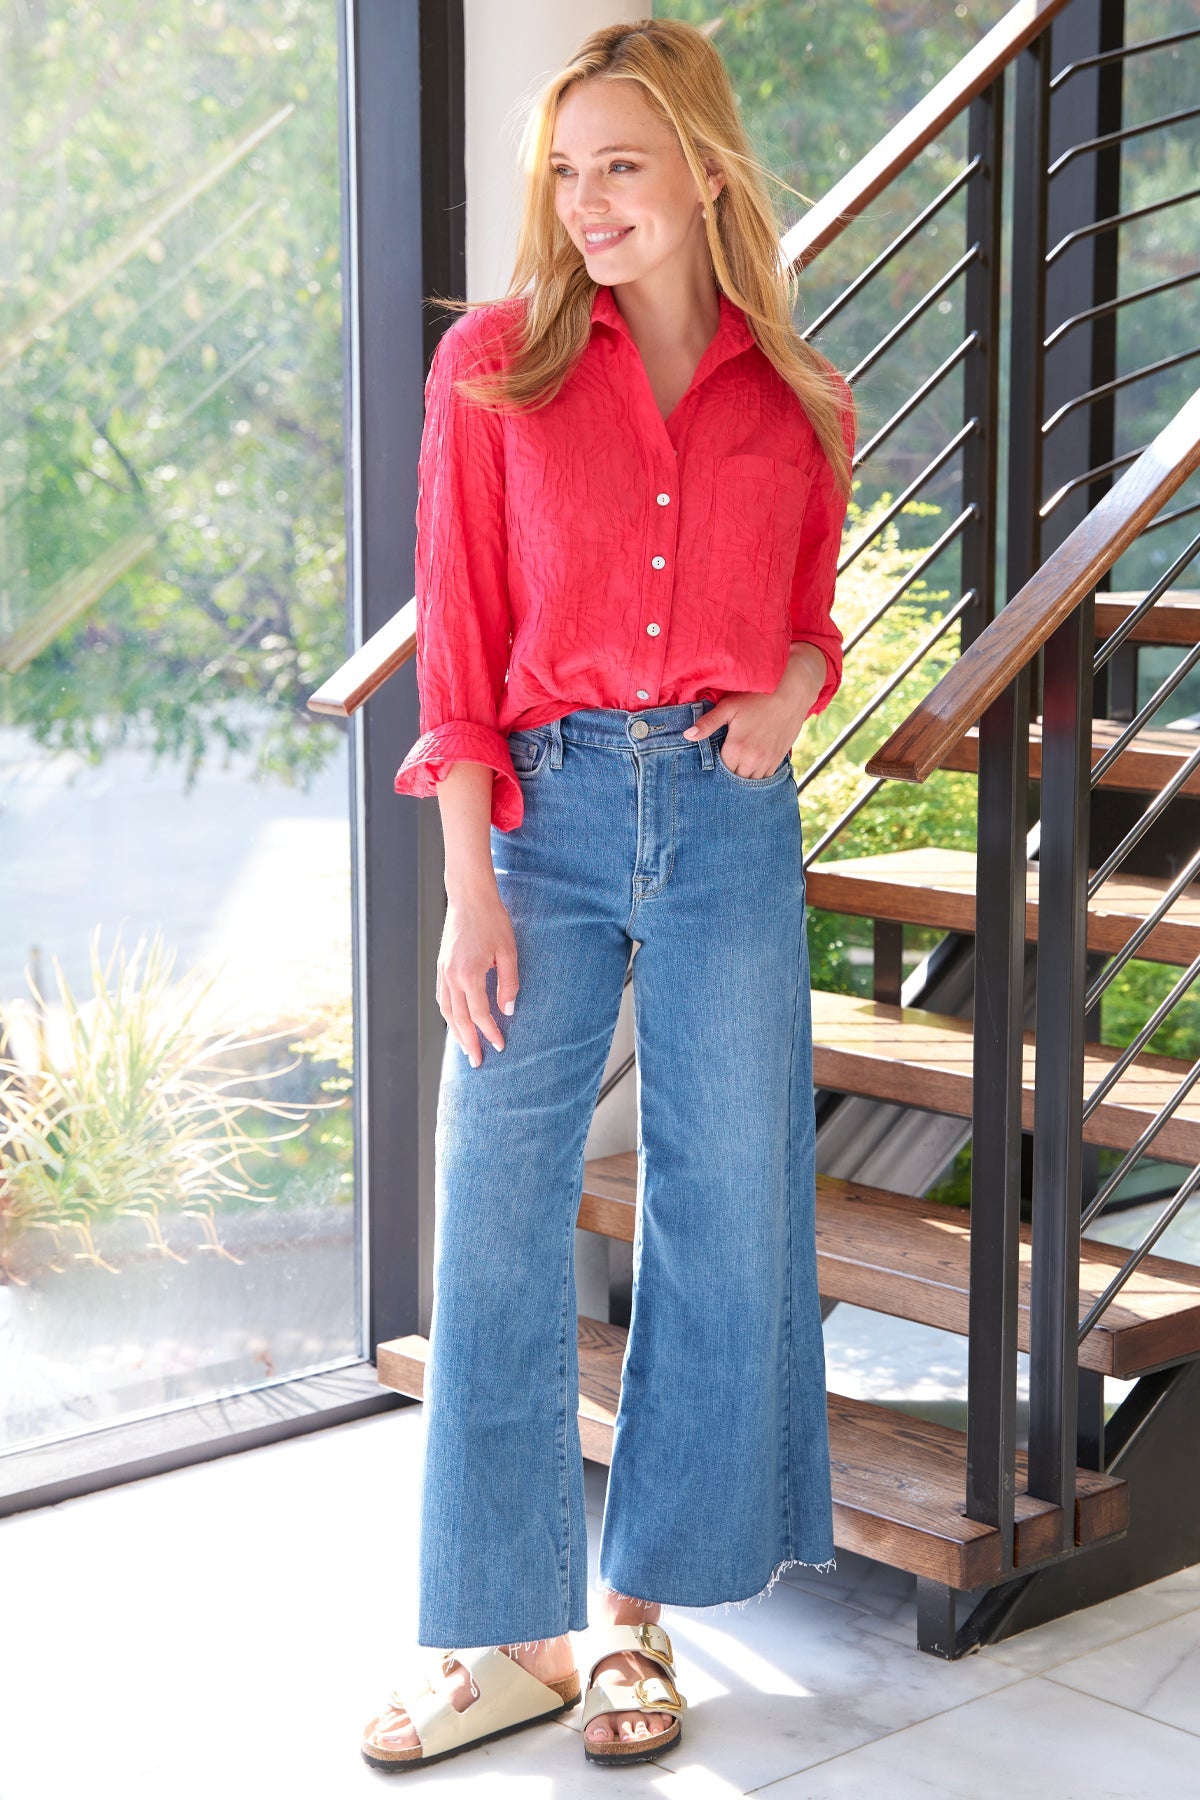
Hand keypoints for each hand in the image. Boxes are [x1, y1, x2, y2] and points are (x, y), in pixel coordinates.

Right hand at [436, 885, 518, 1068]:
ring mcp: (443, 972)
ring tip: (466, 1047)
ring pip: (446, 1011)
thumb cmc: (493, 921)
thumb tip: (509, 1011)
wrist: (469, 898)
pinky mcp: (441, 966)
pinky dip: (448, 1015)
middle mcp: (452, 977)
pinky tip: (456, 1022)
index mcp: (469, 975)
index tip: (500, 1046)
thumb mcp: (509, 953)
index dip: (491, 1033)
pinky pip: (442, 998)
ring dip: (456, 1032)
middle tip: (477, 1062)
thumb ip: (509, 984)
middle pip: (459, 1020)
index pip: (480, 1014)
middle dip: (469, 1042)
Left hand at [681, 643, 825, 775]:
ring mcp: (766, 761)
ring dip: (742, 776)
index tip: (714, 759)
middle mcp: (751, 760)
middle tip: (724, 763)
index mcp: (736, 748)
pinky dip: (757, 775)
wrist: (790, 694)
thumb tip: (687, 735)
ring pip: (750, 781)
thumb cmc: (756, 697)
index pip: (719, 770)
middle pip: (734, 779)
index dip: (715, 766)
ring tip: (737, 766)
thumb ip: (708, 723)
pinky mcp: (778, 759)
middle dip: (728, 774)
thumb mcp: (729, 707)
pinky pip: (765, 777)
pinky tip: (751, 766)